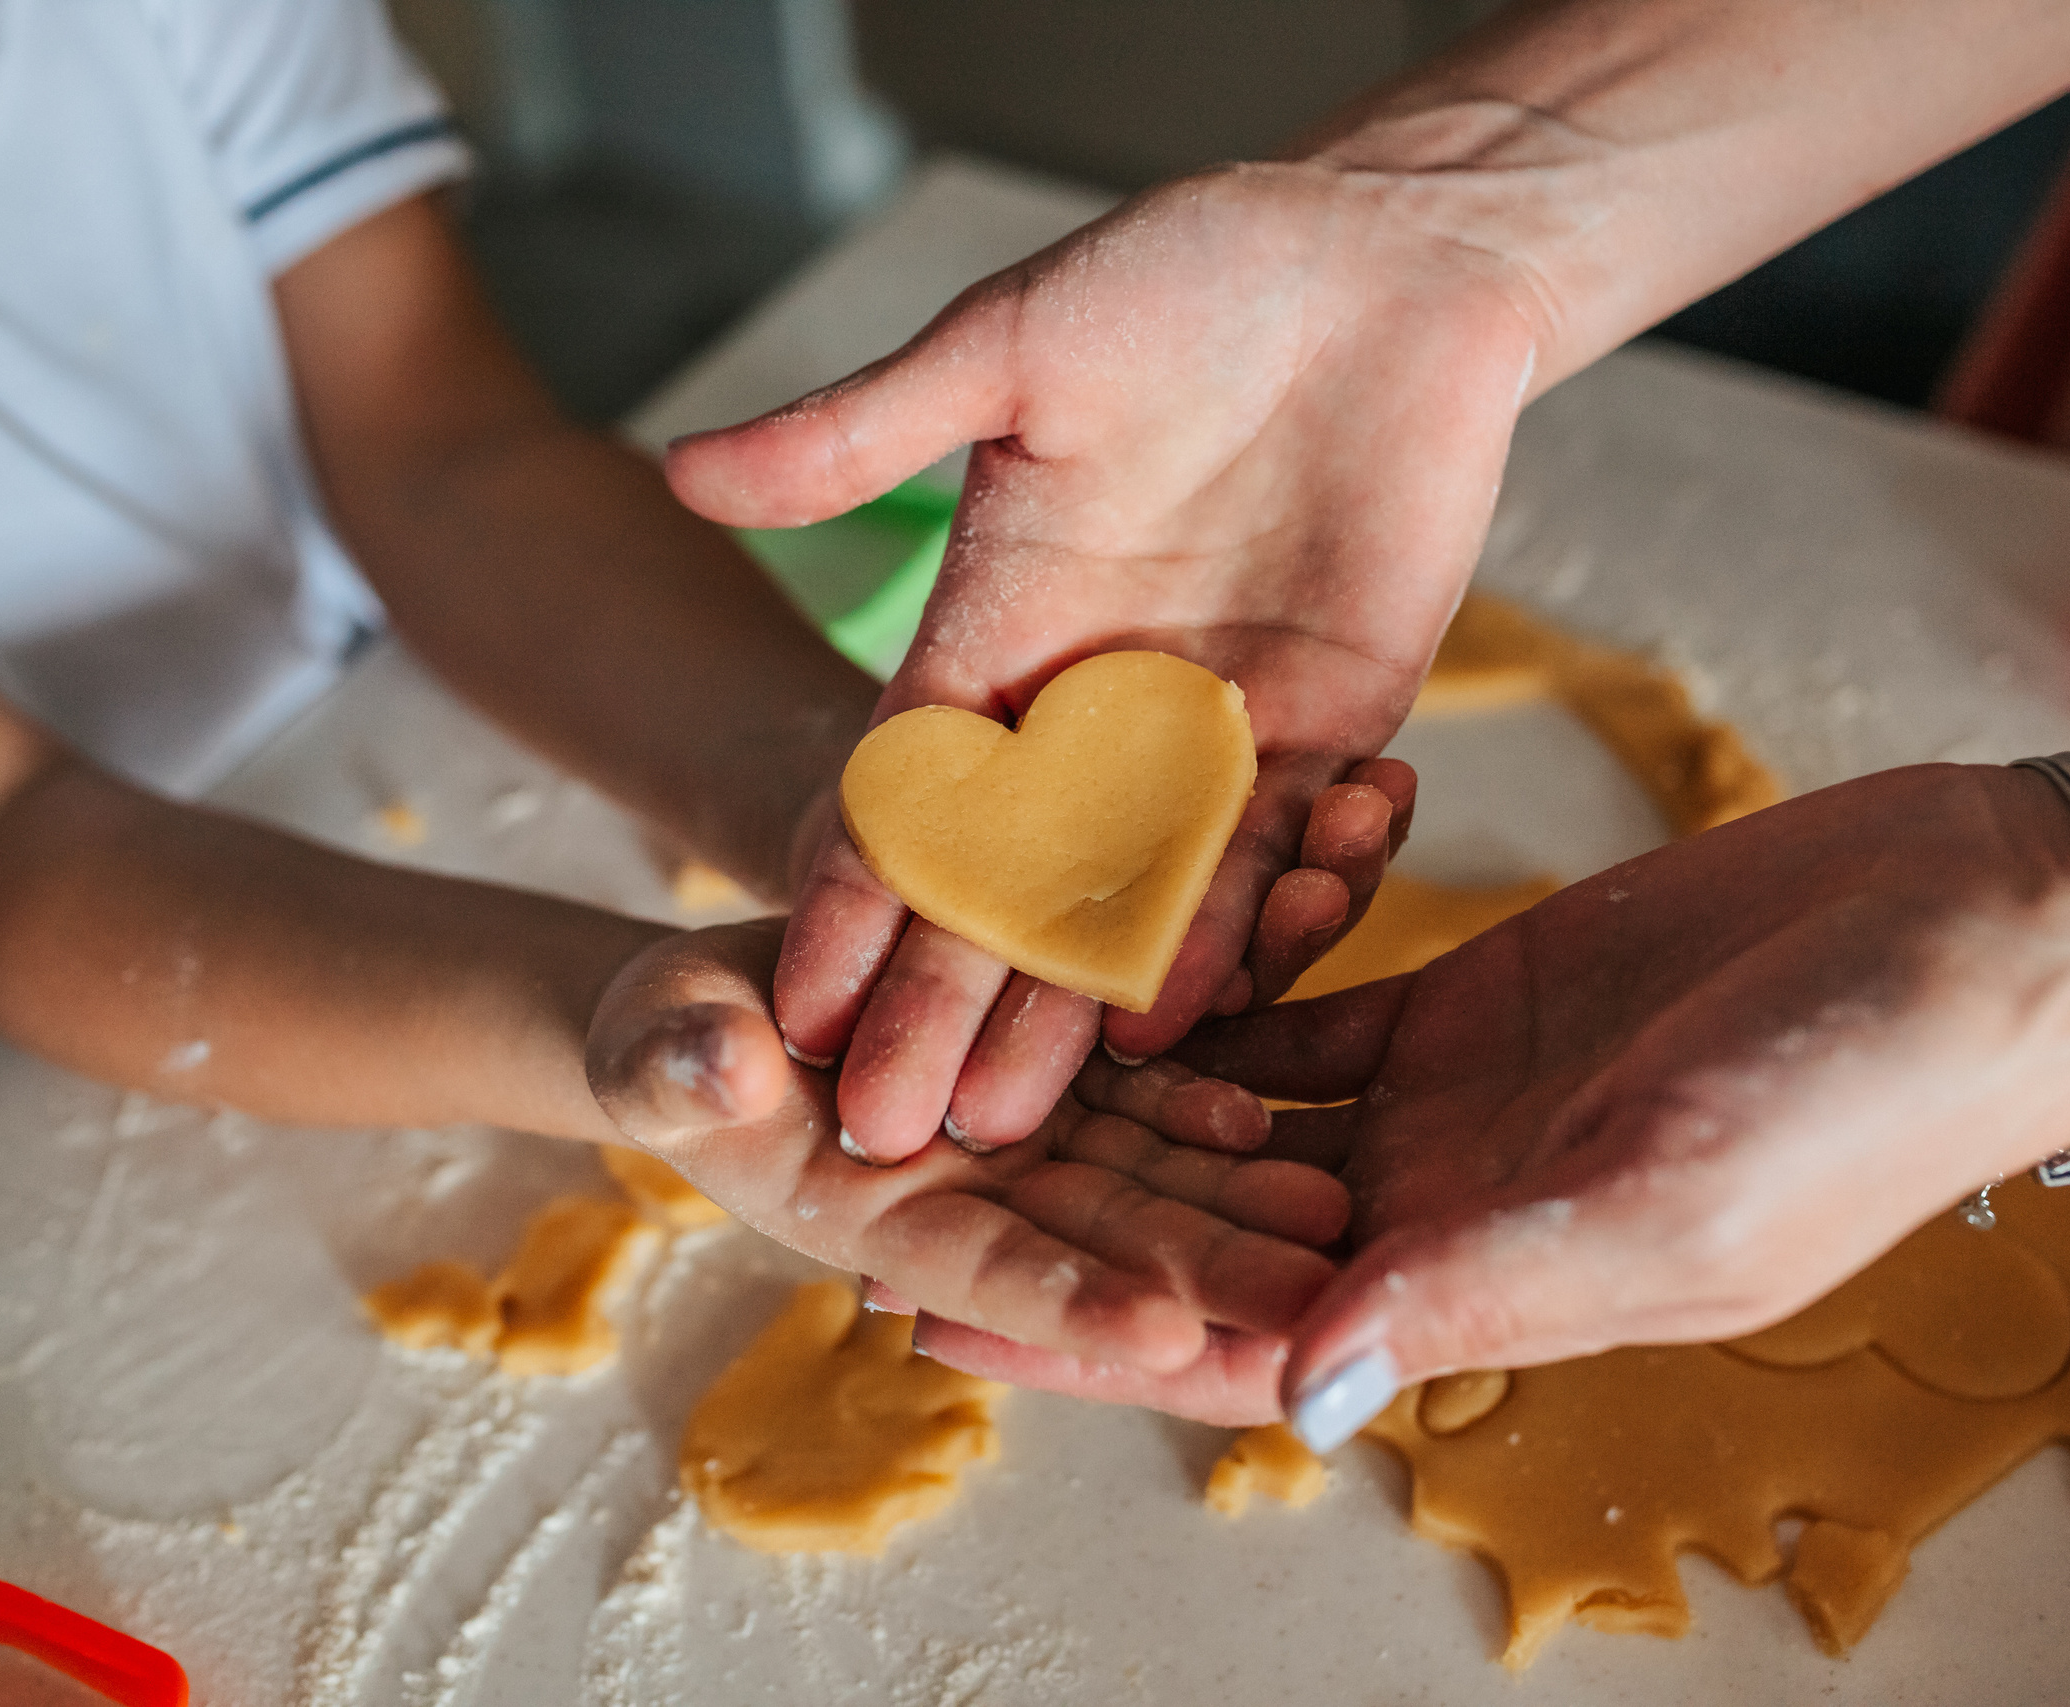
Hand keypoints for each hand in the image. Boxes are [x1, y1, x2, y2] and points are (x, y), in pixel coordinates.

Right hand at [584, 921, 1351, 1374]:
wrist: (724, 996)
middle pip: (1103, 1237)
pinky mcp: (1055, 1067)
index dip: (1075, 1302)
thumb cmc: (668, 1039)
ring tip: (1341, 1210)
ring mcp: (1023, 1135)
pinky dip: (1203, 1092)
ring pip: (1144, 1170)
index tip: (1167, 1332)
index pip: (991, 1273)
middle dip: (1209, 1271)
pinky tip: (1281, 1100)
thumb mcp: (660, 1047)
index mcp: (879, 1224)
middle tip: (1320, 1295)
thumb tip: (715, 1066)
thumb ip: (680, 1067)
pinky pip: (1140, 1081)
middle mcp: (972, 1195)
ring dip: (1239, 1196)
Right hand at [669, 161, 1539, 1161]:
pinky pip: (1281, 856)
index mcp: (997, 623)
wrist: (1385, 261)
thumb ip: (861, 430)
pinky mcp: (1333, 731)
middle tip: (887, 1127)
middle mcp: (1094, 701)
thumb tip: (684, 465)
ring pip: (1135, 896)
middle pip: (1008, 880)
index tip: (791, 1002)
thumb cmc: (1186, 272)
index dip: (852, 898)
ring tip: (1016, 1118)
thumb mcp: (1006, 345)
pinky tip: (1180, 1022)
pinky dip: (1238, 933)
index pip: (908, 790)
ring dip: (1074, 1007)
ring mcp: (1213, 730)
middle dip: (942, 1000)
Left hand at [930, 760, 2069, 1425]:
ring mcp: (1444, 1101)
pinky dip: (1208, 994)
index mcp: (1479, 1291)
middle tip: (896, 1167)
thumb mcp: (1669, 1199)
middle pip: (1204, 1229)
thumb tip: (1300, 1392)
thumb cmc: (1862, 1092)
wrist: (1970, 933)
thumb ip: (1481, 1284)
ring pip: (1236, 1118)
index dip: (1088, 1326)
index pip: (1241, 1336)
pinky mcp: (1461, 995)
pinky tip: (1097, 965)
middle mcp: (1438, 1209)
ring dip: (1113, 1102)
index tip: (932, 1300)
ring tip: (963, 1066)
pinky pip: (1299, 1006)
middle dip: (1059, 1210)